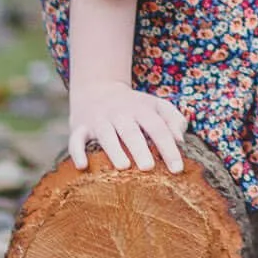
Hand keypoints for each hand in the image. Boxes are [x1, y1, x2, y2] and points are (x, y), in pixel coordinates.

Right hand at [67, 82, 187, 172]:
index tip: (178, 170)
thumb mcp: (156, 106)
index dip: (168, 148)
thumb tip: (180, 141)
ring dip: (114, 150)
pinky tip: (82, 166)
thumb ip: (173, 119)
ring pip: (106, 135)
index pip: (158, 128)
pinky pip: (76, 139)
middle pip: (131, 131)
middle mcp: (120, 114)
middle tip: (149, 168)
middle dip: (140, 148)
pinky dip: (77, 152)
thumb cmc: (134, 106)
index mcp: (141, 110)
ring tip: (123, 166)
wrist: (97, 88)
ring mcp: (99, 120)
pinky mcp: (79, 127)